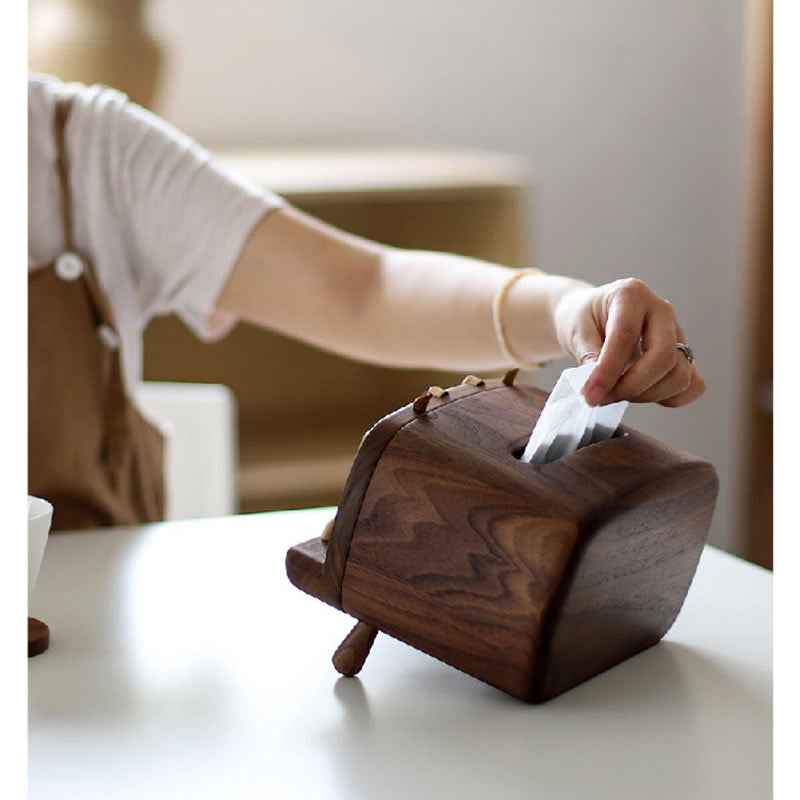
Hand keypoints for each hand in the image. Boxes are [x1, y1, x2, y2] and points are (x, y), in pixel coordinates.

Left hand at [553, 278, 705, 407]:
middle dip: (632, 387)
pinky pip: (692, 385)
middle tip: (603, 398)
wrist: (592, 316)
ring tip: (617, 394)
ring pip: (680, 375)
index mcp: (631, 295)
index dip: (608, 371)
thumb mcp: (575, 332)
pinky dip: (669, 398)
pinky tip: (642, 394)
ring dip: (647, 395)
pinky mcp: (685, 355)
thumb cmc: (584, 319)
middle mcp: (661, 311)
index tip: (591, 394)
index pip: (626, 336)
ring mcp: (677, 333)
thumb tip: (599, 387)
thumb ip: (588, 357)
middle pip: (663, 356)